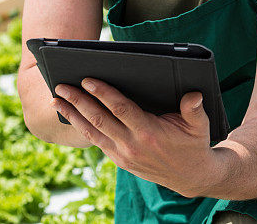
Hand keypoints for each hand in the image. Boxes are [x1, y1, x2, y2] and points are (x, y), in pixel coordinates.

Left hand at [52, 78, 219, 197]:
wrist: (189, 176)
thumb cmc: (193, 144)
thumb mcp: (199, 126)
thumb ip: (194, 109)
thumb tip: (193, 94)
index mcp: (148, 132)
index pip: (120, 109)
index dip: (103, 94)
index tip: (87, 80)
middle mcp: (131, 144)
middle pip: (98, 119)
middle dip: (77, 101)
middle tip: (61, 85)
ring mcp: (122, 154)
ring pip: (91, 132)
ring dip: (72, 115)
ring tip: (56, 100)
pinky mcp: (119, 159)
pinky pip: (95, 141)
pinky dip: (81, 128)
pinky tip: (70, 116)